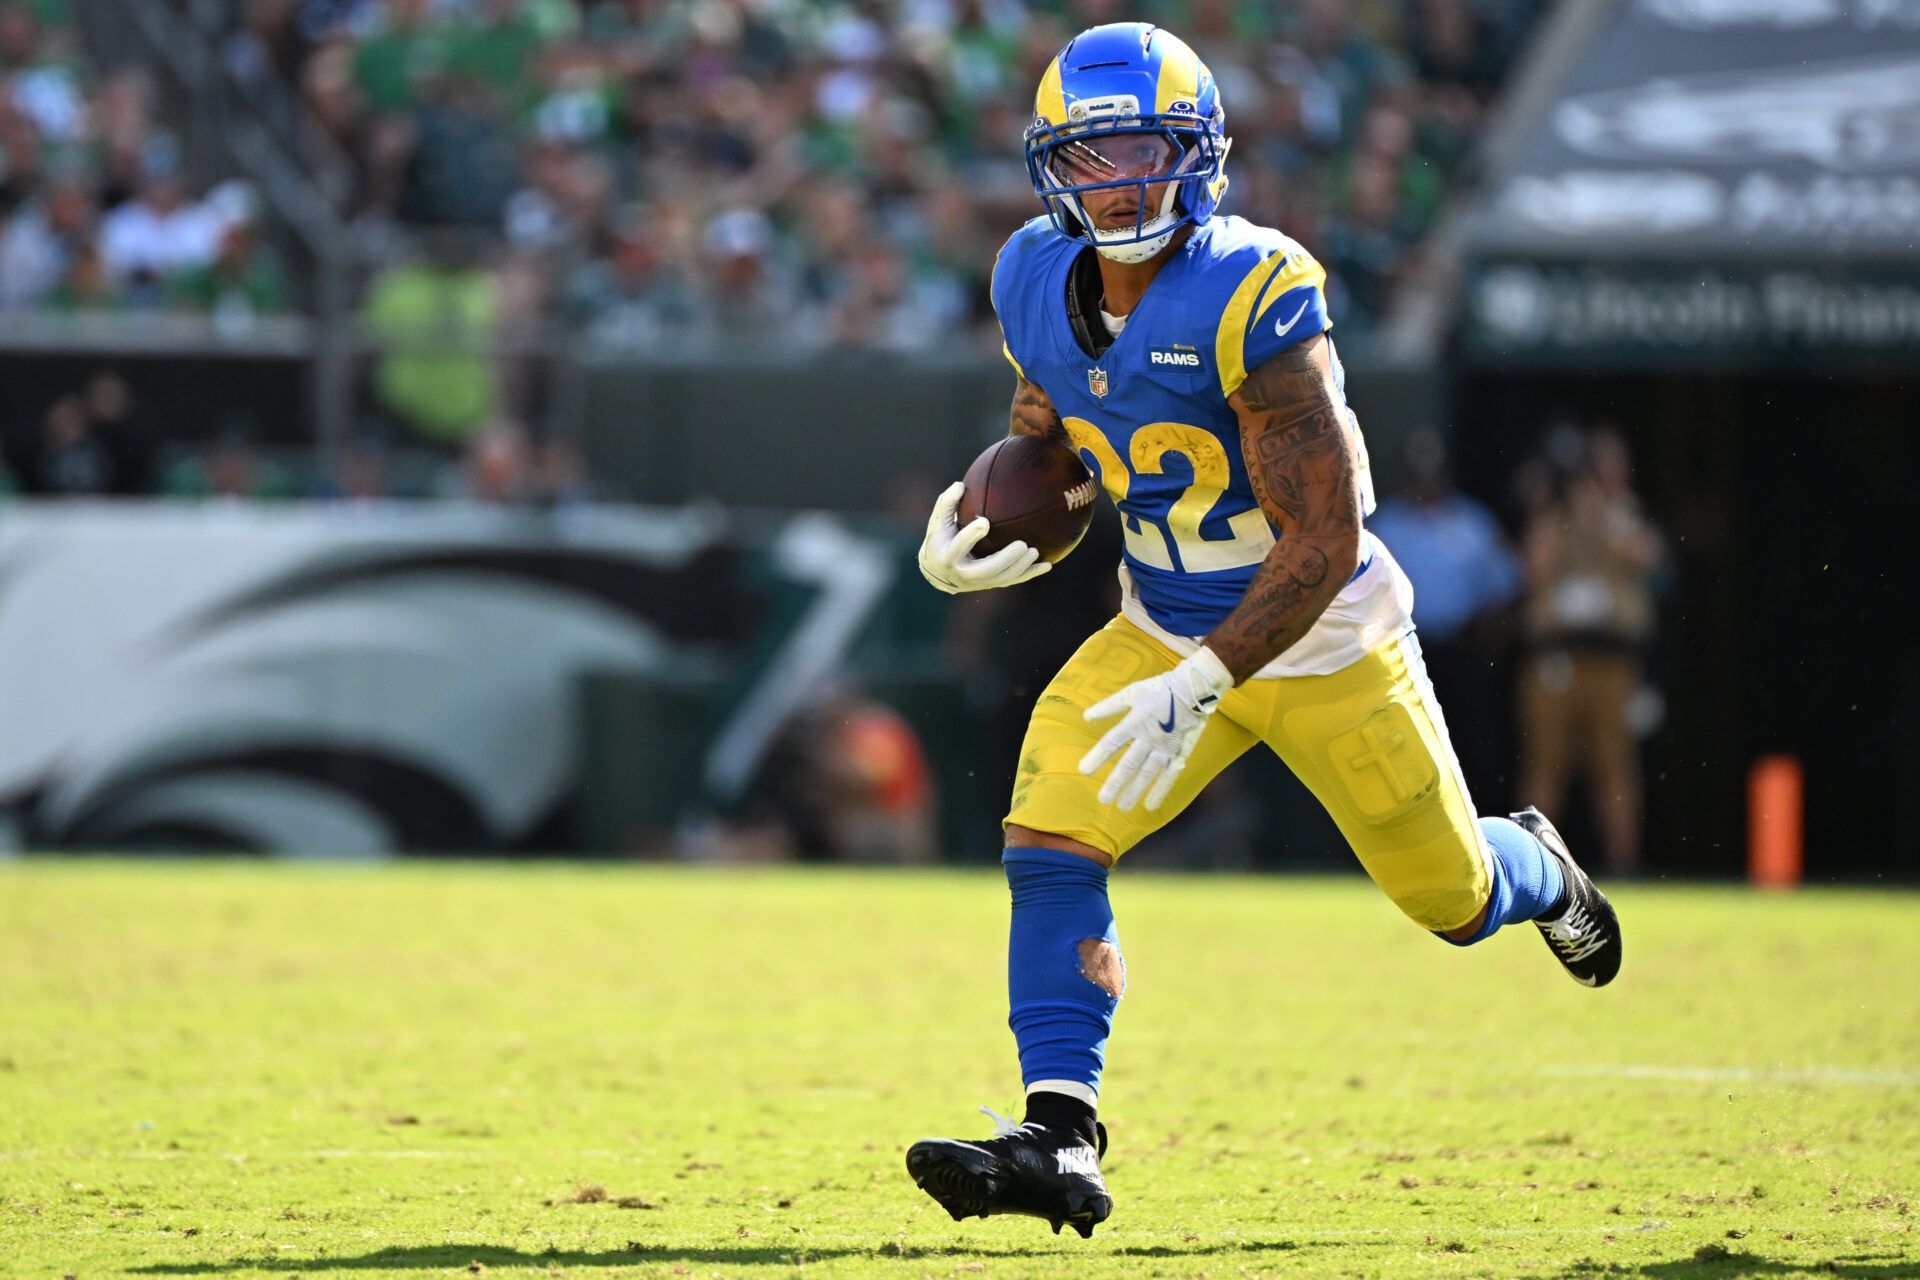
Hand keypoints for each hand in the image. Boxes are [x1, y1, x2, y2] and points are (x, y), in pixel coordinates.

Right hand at [917, 480, 1051, 593]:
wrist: (939, 572)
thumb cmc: (940, 540)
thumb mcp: (938, 522)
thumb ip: (947, 503)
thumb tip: (960, 484)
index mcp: (948, 556)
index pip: (959, 547)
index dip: (971, 536)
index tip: (985, 522)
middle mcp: (964, 573)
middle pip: (987, 569)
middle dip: (1006, 558)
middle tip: (1022, 544)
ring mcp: (979, 582)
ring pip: (1003, 578)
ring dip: (1020, 566)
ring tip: (1034, 550)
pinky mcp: (991, 584)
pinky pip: (1013, 580)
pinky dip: (1030, 574)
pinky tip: (1048, 565)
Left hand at [1078, 647, 1232, 810]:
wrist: (1193, 689)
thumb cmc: (1159, 689)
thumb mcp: (1132, 693)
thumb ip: (1109, 706)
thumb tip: (1086, 716)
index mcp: (1135, 722)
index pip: (1112, 743)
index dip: (1097, 757)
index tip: (1084, 771)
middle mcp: (1149, 737)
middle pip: (1129, 764)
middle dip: (1115, 783)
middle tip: (1103, 800)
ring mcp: (1165, 747)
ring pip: (1148, 773)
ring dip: (1135, 791)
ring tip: (1123, 807)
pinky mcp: (1179, 753)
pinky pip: (1169, 775)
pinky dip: (1160, 791)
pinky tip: (1151, 805)